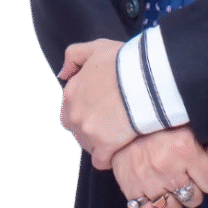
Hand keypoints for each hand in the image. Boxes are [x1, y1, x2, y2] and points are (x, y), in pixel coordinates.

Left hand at [58, 38, 136, 168]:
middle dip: (93, 127)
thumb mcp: (97, 47)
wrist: (146, 78)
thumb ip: (74, 56)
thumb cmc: (125, 61)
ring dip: (101, 142)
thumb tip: (62, 74)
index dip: (89, 108)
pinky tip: (121, 147)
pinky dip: (109, 157)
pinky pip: (101, 160)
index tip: (104, 106)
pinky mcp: (104, 146)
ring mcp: (88, 132)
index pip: (71, 108)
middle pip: (79, 128)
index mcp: (71, 92)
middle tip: (113, 119)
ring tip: (120, 132)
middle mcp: (75, 114)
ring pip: (88, 145)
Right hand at [111, 126, 207, 207]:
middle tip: (182, 172)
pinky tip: (153, 191)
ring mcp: (147, 179)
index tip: (197, 165)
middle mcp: (166, 166)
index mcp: (185, 149)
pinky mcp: (129, 187)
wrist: (126, 118)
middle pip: (193, 199)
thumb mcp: (195, 130)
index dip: (206, 176)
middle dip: (192, 188)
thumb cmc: (166, 123)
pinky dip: (151, 206)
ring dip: (173, 199)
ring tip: (168, 181)